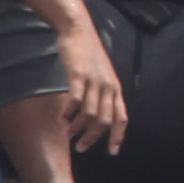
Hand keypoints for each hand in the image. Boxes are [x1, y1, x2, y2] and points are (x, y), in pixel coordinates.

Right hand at [57, 26, 128, 154]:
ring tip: (68, 134)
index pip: (121, 117)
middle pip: (104, 120)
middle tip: (81, 148)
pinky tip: (61, 118)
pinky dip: (68, 112)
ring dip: (78, 128)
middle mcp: (108, 86)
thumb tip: (95, 117)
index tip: (112, 151)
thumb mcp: (102, 75)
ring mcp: (94, 81)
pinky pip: (75, 100)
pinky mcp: (79, 75)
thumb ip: (101, 94)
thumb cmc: (88, 55)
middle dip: (93, 137)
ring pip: (89, 113)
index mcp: (115, 88)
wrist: (79, 31)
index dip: (118, 136)